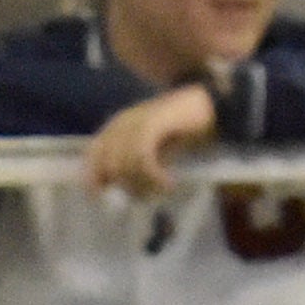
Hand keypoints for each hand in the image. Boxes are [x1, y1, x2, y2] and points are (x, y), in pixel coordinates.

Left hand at [84, 80, 217, 197]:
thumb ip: (134, 164)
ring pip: (124, 166)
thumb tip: (120, 191)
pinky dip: (154, 176)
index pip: (92, 158)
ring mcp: (134, 121)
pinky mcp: (151, 124)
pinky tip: (168, 182)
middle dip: (127, 188)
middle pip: (108, 167)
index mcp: (116, 126)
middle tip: (149, 195)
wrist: (212, 104)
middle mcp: (121, 123)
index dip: (95, 181)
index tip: (108, 200)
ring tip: (162, 188)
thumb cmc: (183, 128)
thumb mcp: (153, 148)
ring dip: (143, 185)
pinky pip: (141, 159)